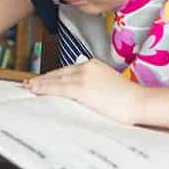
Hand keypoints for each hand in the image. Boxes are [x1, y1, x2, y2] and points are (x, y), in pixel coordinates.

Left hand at [24, 58, 143, 123]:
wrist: (140, 103)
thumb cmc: (129, 100)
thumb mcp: (108, 88)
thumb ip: (93, 88)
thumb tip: (80, 97)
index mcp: (93, 65)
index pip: (67, 71)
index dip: (53, 76)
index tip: (42, 80)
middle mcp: (87, 67)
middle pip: (59, 73)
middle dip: (44, 79)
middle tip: (29, 83)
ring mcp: (84, 76)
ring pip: (56, 80)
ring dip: (40, 84)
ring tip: (28, 87)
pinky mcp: (83, 88)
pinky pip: (59, 88)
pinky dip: (45, 89)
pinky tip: (36, 90)